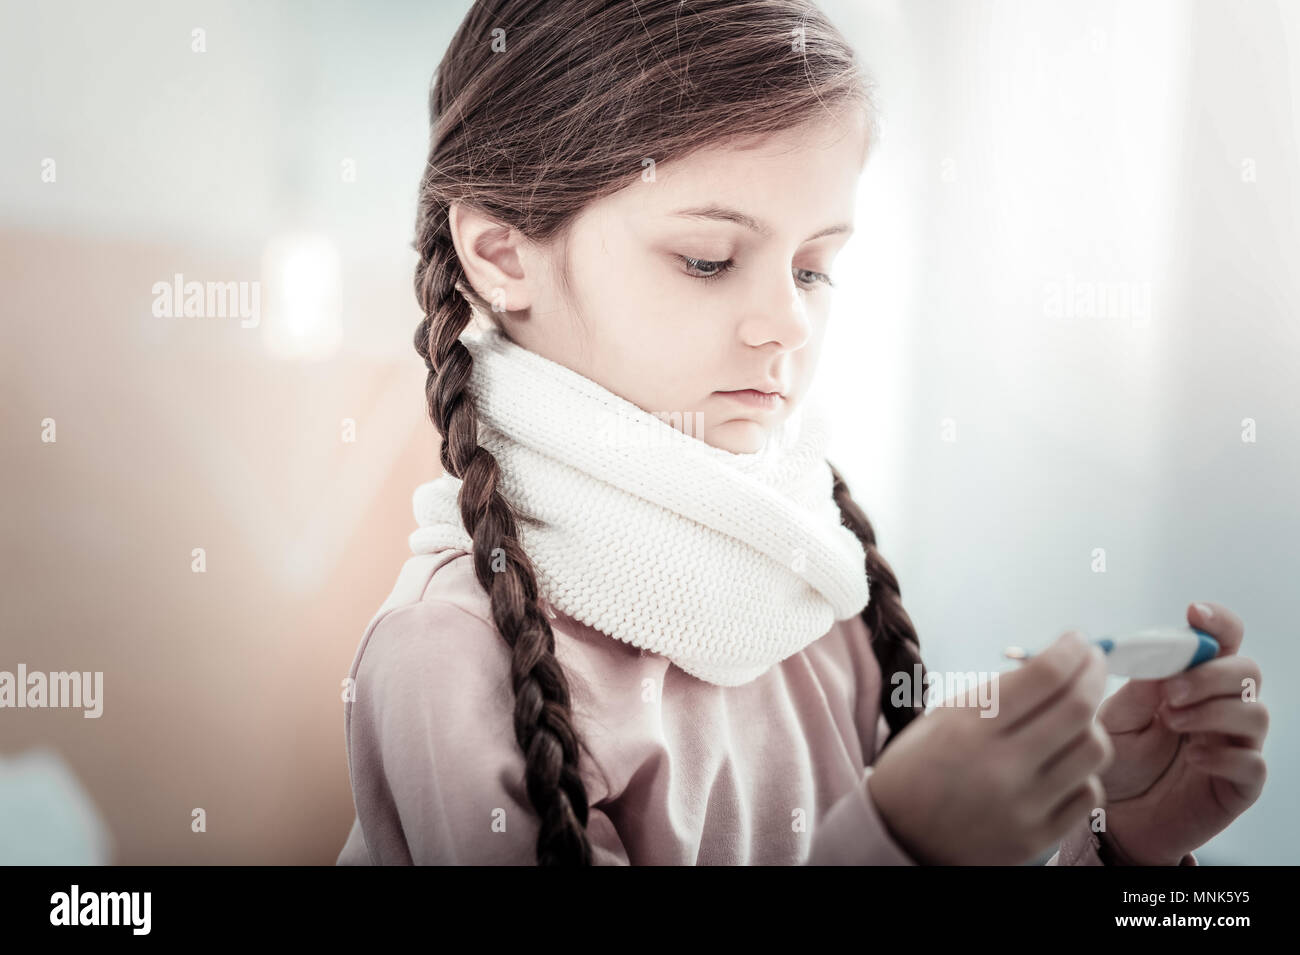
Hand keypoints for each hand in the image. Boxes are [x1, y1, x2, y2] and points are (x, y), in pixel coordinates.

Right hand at [869, 630, 1113, 864]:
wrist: (896, 837)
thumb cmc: (917, 767)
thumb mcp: (943, 717)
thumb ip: (997, 693)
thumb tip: (1055, 664)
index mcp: (968, 727)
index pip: (1045, 676)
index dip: (1071, 650)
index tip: (1077, 640)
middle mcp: (1000, 767)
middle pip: (1078, 708)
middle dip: (1094, 674)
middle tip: (1092, 663)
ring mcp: (1023, 807)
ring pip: (1094, 750)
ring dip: (1092, 724)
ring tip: (1076, 717)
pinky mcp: (1037, 839)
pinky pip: (1088, 794)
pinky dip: (1083, 771)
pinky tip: (1065, 761)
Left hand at [1093, 601, 1267, 864]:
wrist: (1112, 820)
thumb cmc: (1113, 761)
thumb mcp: (1112, 719)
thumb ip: (1137, 689)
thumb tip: (1157, 655)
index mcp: (1191, 681)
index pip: (1221, 642)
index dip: (1217, 623)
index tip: (1194, 613)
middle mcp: (1219, 707)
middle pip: (1246, 671)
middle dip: (1211, 674)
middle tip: (1170, 691)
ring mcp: (1234, 745)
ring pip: (1256, 713)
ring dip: (1213, 711)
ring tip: (1171, 722)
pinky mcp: (1239, 784)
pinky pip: (1253, 763)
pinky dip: (1224, 756)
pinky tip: (1193, 758)